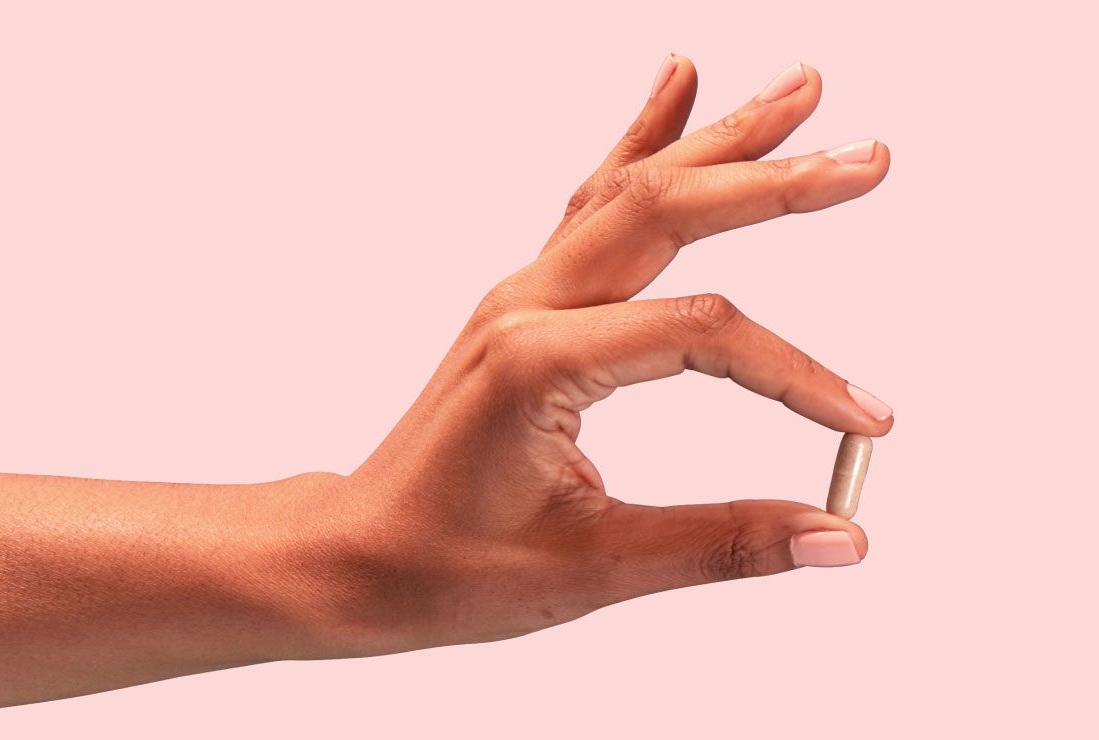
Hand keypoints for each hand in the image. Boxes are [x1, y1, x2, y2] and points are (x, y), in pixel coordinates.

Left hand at [299, 57, 893, 656]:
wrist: (357, 555)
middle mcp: (527, 305)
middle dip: (773, 180)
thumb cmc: (446, 566)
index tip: (864, 422)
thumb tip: (837, 537)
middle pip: (668, 212)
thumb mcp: (591, 568)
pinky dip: (641, 142)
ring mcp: (521, 293)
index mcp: (539, 363)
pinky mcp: (525, 301)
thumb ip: (721, 544)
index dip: (796, 376)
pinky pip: (592, 204)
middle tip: (867, 159)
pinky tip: (676, 87)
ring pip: (632, 189)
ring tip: (800, 89)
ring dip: (719, 139)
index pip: (700, 334)